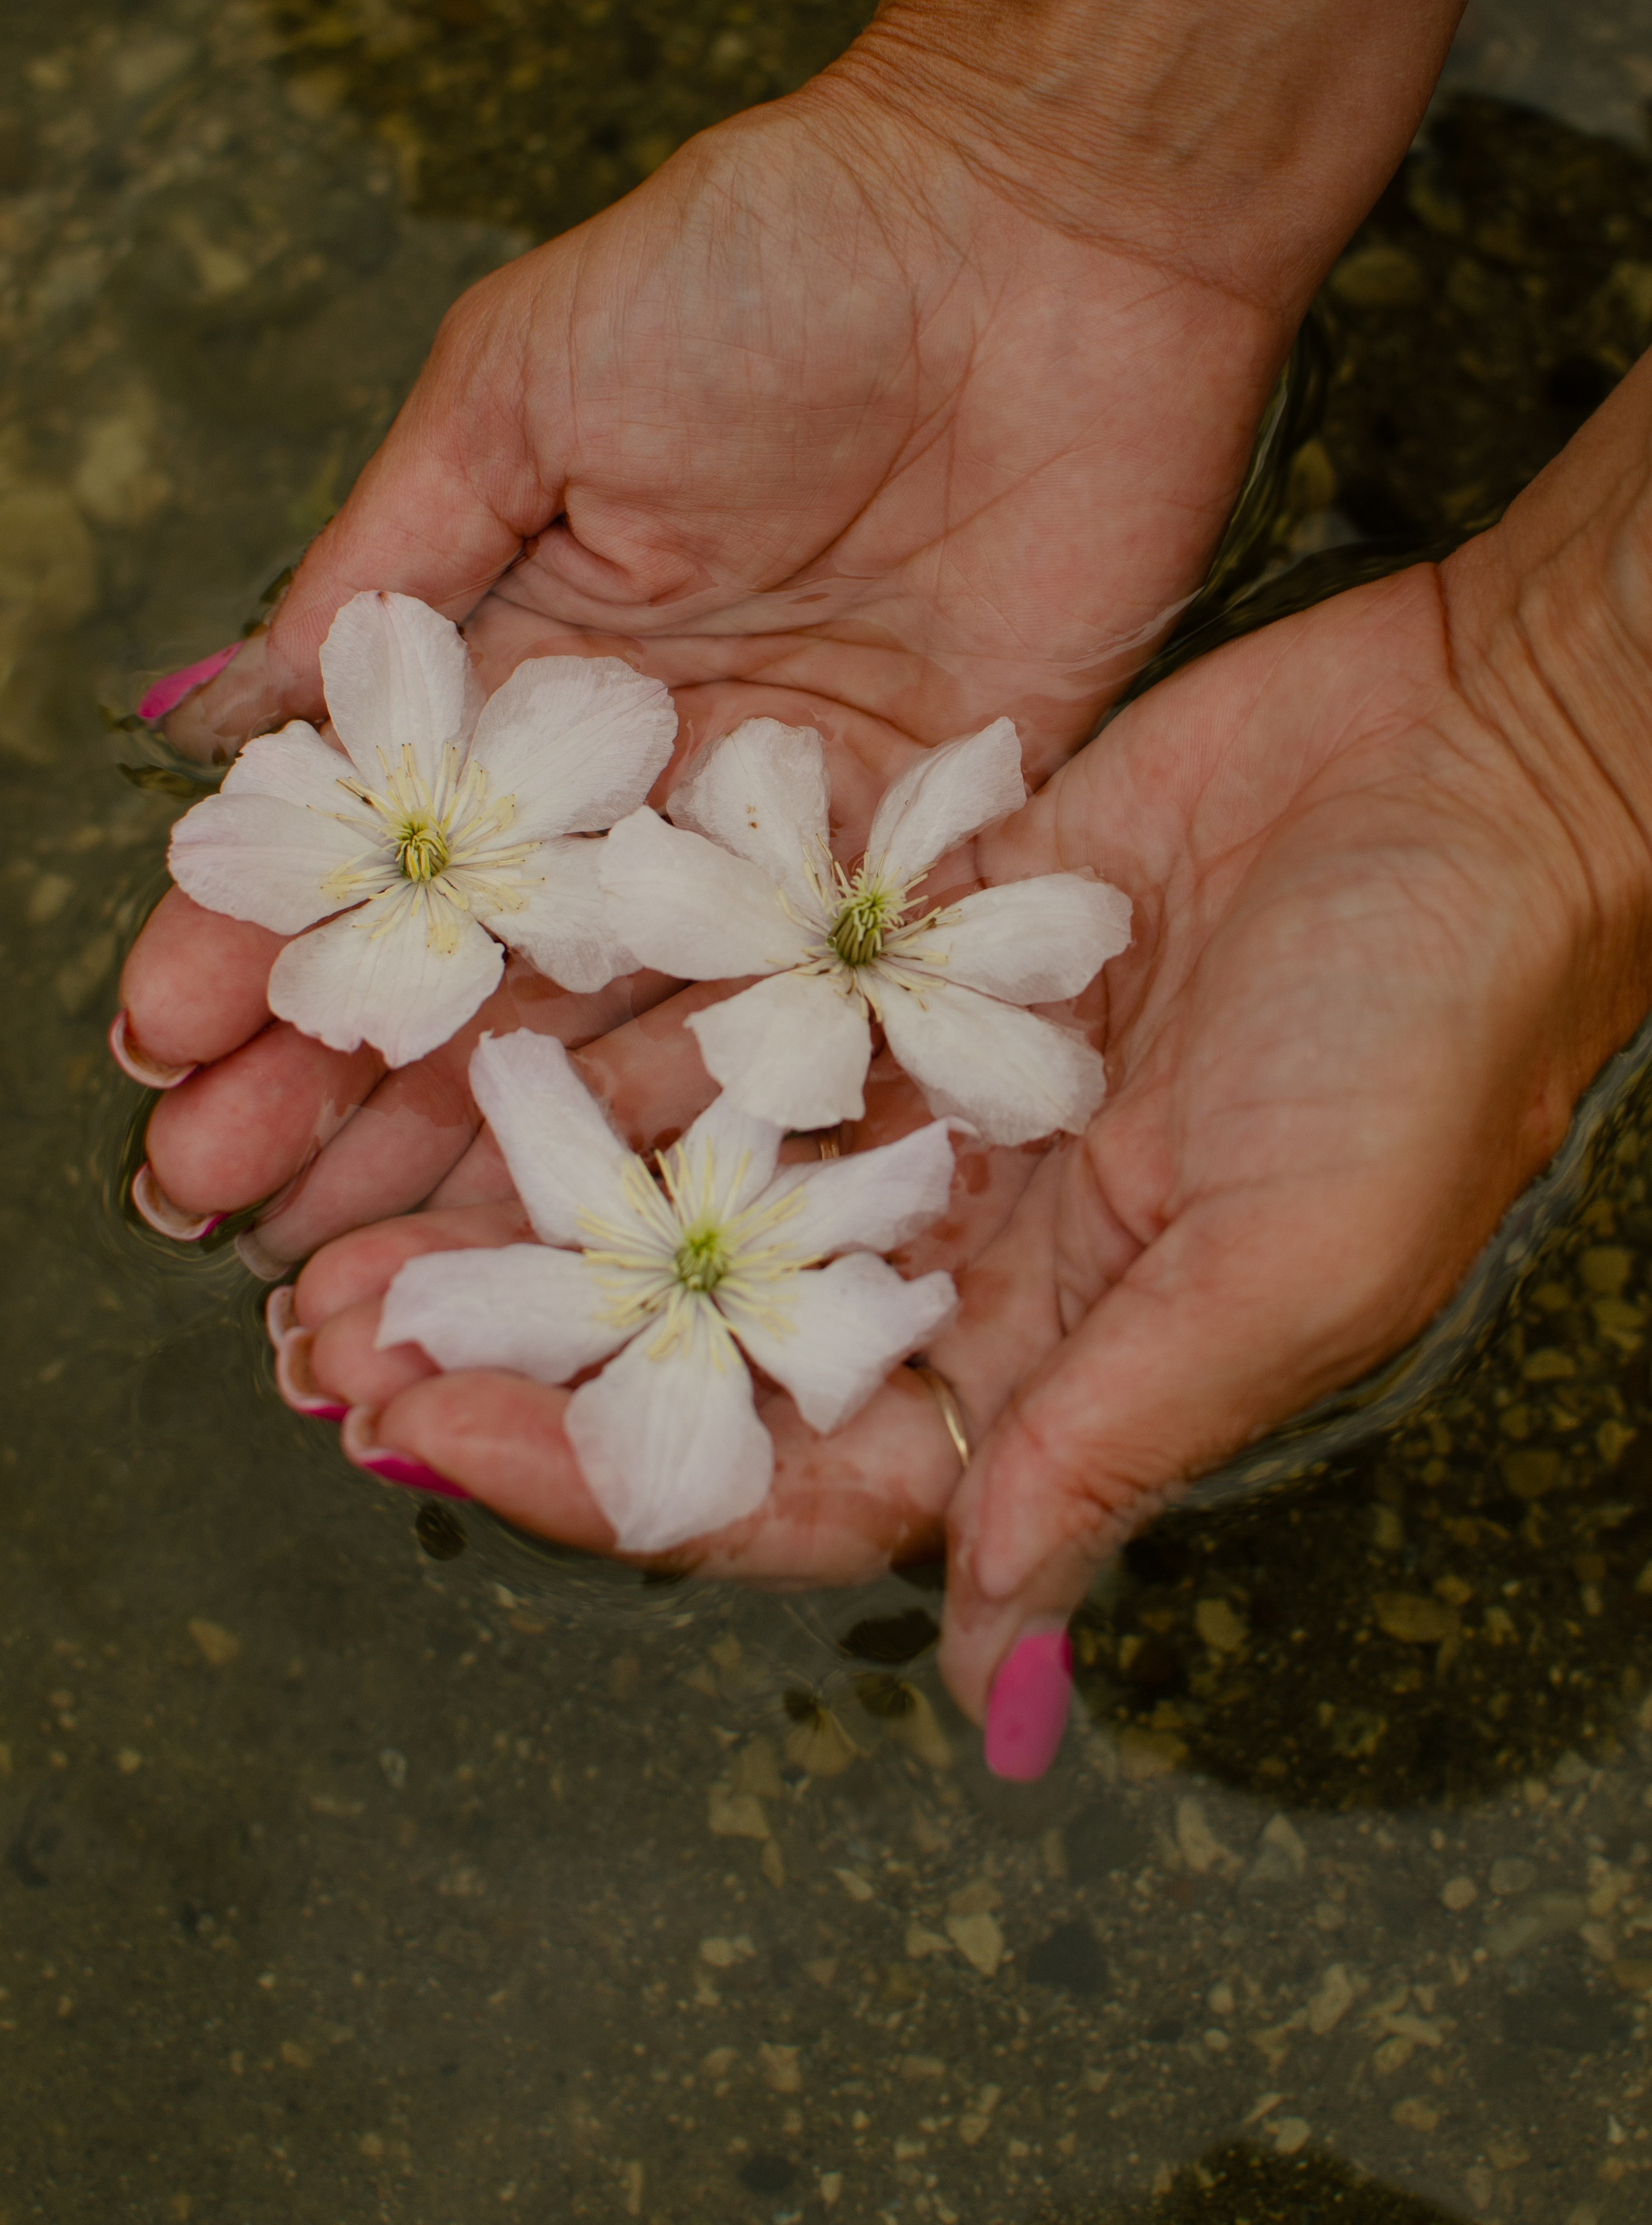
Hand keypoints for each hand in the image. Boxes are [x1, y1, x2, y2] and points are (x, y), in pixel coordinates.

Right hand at [118, 68, 1281, 1260]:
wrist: (1052, 233)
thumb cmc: (774, 264)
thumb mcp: (527, 385)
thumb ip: (395, 568)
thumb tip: (234, 719)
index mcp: (530, 663)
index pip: (379, 847)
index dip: (265, 951)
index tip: (163, 1053)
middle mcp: (642, 780)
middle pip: (481, 971)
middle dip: (341, 1090)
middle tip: (221, 1209)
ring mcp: (776, 839)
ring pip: (617, 1029)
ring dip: (490, 1145)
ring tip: (365, 1262)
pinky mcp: (923, 864)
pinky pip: (802, 1019)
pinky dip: (705, 1118)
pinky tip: (600, 1213)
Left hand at [280, 358, 1651, 1765]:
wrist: (1490, 763)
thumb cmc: (1439, 1024)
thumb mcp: (1288, 1260)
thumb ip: (1113, 1445)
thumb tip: (984, 1655)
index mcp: (1062, 1357)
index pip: (795, 1469)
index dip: (604, 1470)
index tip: (422, 1431)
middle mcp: (976, 1241)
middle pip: (705, 1331)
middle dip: (523, 1340)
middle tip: (321, 1333)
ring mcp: (937, 1090)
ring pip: (694, 1168)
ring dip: (531, 1187)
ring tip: (337, 1194)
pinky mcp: (924, 949)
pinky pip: (741, 998)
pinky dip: (620, 1019)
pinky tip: (470, 1018)